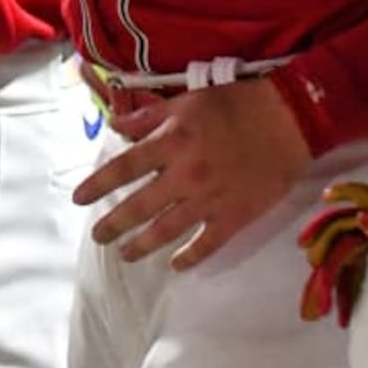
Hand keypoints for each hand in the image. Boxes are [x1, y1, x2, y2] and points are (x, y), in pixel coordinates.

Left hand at [73, 78, 312, 269]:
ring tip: (125, 254)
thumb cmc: (235, 105)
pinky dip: (188, 258)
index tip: (78, 199)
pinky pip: (206, 245)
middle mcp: (184, 175)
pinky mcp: (234, 217)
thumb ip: (148, 118)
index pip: (123, 168)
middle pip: (139, 207)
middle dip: (113, 225)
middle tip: (98, 236)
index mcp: (170, 143)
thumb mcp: (187, 102)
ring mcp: (208, 200)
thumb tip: (115, 127)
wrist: (288, 121)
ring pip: (166, 231)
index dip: (97, 185)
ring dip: (141, 245)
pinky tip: (175, 265)